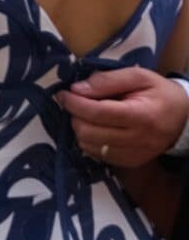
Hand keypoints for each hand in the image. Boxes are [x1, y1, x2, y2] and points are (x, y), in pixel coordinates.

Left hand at [58, 65, 188, 168]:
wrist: (184, 119)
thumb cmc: (160, 94)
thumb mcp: (139, 77)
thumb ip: (108, 80)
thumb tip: (77, 89)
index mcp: (143, 116)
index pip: (98, 113)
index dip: (75, 103)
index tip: (63, 94)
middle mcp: (138, 140)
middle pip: (89, 132)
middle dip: (75, 116)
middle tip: (77, 103)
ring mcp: (134, 155)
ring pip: (88, 146)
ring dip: (80, 128)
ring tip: (87, 115)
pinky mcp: (129, 162)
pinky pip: (97, 155)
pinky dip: (89, 140)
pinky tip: (96, 127)